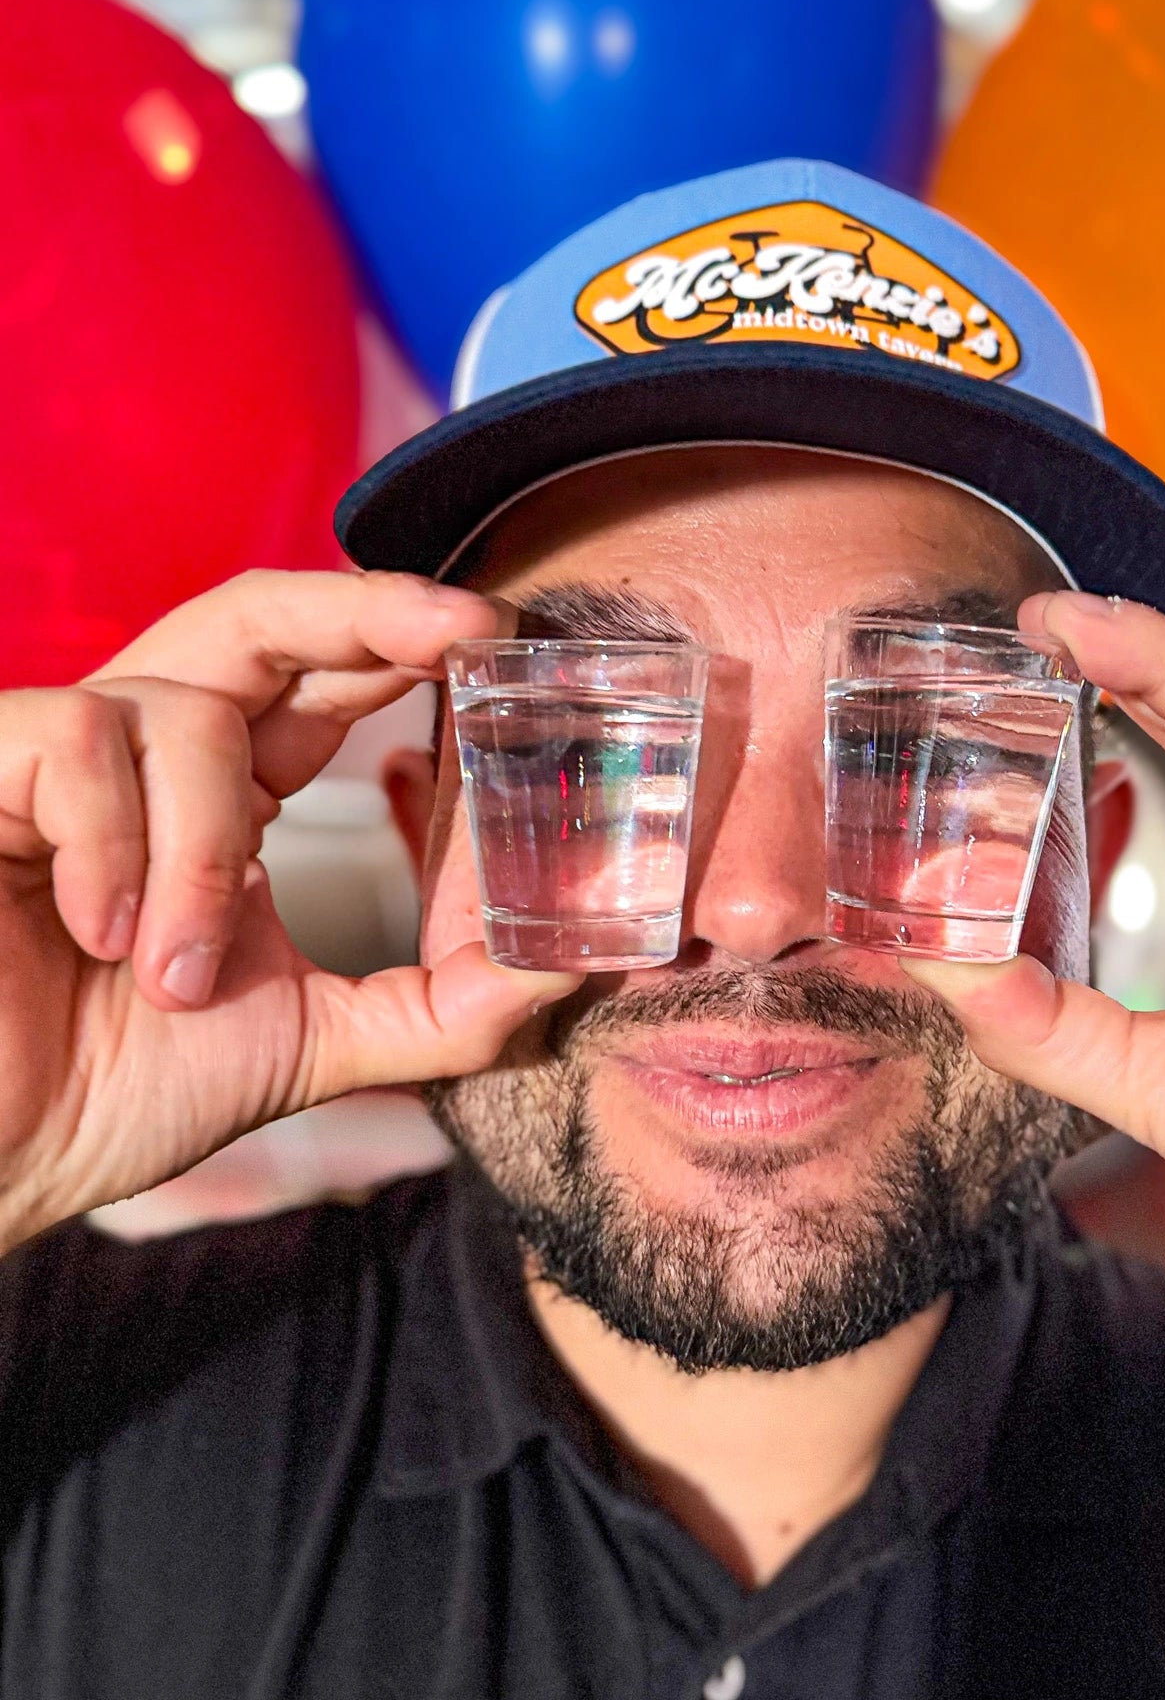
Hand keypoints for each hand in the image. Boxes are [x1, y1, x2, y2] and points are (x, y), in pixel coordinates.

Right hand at [0, 571, 576, 1247]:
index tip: (498, 636)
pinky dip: (115, 844)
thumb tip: (571, 968)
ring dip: (205, 849)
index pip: (319, 683)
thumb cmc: (115, 1089)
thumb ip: (437, 1006)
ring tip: (171, 974)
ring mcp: (59, 758)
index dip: (402, 640)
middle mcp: (146, 757)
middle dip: (363, 609)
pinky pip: (76, 741)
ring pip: (181, 709)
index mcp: (222, 797)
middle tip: (460, 628)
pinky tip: (101, 932)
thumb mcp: (309, 1040)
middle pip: (253, 617)